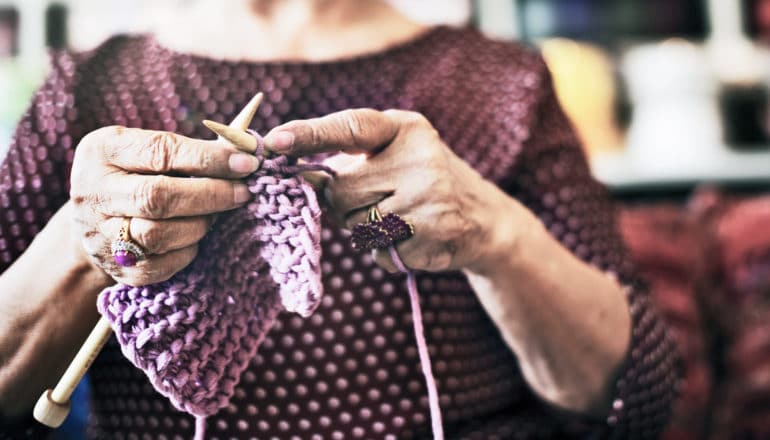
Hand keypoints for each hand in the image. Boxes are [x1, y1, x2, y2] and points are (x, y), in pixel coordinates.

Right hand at [69, 126, 260, 284]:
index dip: (209, 158)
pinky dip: (188, 250)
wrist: (96, 220)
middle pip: (158, 197)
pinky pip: (162, 264)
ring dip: (200, 224)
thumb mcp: (149, 150)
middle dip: (211, 194)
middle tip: (244, 192)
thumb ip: (191, 150)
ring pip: (159, 235)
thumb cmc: (139, 175)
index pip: (161, 152)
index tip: (247, 162)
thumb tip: (245, 150)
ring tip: (217, 214)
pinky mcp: (117, 268)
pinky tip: (197, 236)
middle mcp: (93, 193)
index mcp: (102, 151)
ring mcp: (100, 235)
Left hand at [263, 109, 526, 272]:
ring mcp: (429, 195)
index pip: (349, 127)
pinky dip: (383, 249)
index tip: (273, 141)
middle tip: (373, 199)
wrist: (484, 219)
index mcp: (406, 128)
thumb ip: (349, 159)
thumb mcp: (395, 155)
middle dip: (343, 202)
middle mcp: (420, 156)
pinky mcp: (433, 230)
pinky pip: (376, 248)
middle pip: (341, 190)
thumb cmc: (423, 181)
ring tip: (399, 216)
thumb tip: (294, 171)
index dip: (308, 134)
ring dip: (363, 227)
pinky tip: (411, 236)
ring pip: (355, 223)